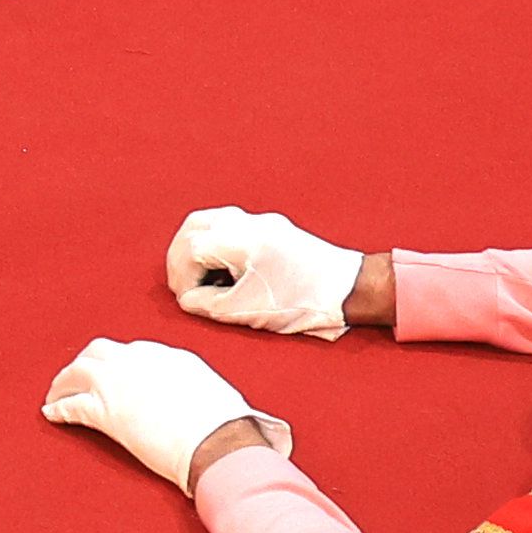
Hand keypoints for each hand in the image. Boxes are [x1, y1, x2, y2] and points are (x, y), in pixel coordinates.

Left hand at [44, 337, 287, 489]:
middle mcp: (140, 361)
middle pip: (101, 352)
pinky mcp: (105, 410)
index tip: (115, 374)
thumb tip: (240, 418)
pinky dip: (58, 408)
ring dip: (64, 383)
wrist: (219, 440)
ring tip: (56, 395)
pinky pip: (72, 404)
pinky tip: (51, 414)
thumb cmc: (228, 428)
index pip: (136, 353)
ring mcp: (119, 382)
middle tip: (78, 378)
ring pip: (79, 372)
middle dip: (87, 364)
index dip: (121, 364)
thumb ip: (213, 401)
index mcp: (170, 357)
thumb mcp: (223, 402)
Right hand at [165, 208, 359, 336]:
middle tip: (187, 288)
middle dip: (182, 259)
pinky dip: (216, 246)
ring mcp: (262, 222)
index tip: (190, 300)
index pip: (190, 248)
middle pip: (193, 227)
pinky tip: (227, 272)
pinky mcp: (273, 229)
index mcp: (240, 238)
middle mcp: (248, 222)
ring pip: (210, 222)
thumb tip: (189, 298)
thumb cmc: (304, 301)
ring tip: (205, 280)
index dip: (182, 278)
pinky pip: (230, 226)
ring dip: (197, 250)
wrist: (350, 290)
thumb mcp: (246, 310)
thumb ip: (207, 303)